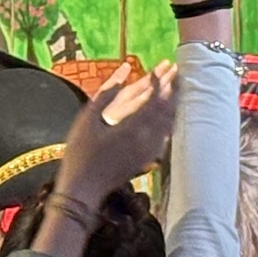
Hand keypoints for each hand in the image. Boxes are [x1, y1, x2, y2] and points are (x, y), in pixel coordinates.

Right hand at [55, 61, 178, 205]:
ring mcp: (149, 149)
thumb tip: (121, 75)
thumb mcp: (86, 119)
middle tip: (177, 74)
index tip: (159, 70)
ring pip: (169, 123)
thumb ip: (105, 95)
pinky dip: (169, 122)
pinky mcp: (148, 158)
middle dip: (173, 90)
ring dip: (174, 105)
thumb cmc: (80, 152)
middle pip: (167, 109)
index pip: (153, 98)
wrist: (85, 186)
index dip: (159, 82)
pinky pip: (165, 136)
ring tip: (177, 90)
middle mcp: (146, 137)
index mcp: (131, 125)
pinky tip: (169, 117)